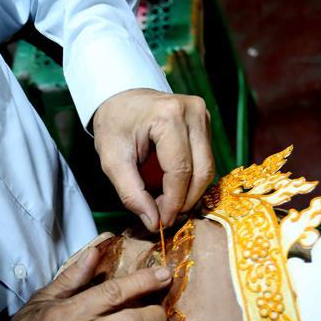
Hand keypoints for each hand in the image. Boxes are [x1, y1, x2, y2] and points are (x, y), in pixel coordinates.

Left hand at [93, 88, 213, 230]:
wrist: (120, 96)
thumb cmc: (114, 125)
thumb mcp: (113, 161)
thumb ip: (132, 193)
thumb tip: (154, 223)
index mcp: (168, 116)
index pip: (180, 170)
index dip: (174, 201)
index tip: (161, 222)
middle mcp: (192, 111)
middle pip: (201, 170)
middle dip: (185, 200)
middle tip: (166, 217)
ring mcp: (202, 115)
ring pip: (207, 167)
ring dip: (190, 192)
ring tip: (167, 204)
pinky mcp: (205, 122)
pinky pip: (205, 159)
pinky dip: (192, 179)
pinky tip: (174, 189)